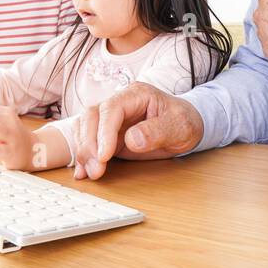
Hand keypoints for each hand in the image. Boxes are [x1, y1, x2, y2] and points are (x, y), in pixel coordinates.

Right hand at [70, 81, 203, 180]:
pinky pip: (87, 139)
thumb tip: (132, 139)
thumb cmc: (184, 123)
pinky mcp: (107, 133)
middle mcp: (119, 103)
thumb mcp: (180, 127)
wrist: (185, 128)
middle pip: (92, 116)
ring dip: (83, 150)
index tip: (104, 156)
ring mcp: (111, 118)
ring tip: (90, 173)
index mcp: (136, 94)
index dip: (104, 132)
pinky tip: (82, 171)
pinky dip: (82, 155)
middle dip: (89, 144)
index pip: (111, 108)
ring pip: (84, 126)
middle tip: (96, 170)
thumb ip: (157, 131)